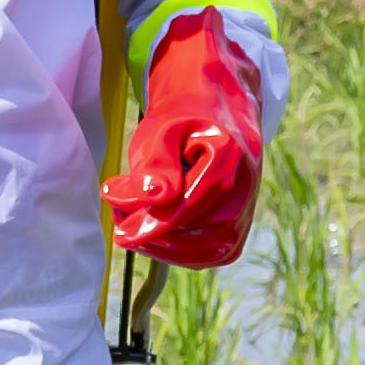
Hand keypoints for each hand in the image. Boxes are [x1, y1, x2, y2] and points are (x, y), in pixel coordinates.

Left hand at [103, 14, 266, 266]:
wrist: (216, 110)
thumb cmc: (184, 117)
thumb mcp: (160, 127)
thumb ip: (155, 162)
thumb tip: (152, 198)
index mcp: (227, 160)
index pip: (186, 209)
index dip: (150, 226)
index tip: (119, 234)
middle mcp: (244, 191)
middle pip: (196, 235)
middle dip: (153, 236)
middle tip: (120, 220)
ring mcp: (245, 212)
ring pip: (203, 253)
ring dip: (163, 247)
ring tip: (133, 224)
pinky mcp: (238, 229)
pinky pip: (209, 254)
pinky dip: (179, 251)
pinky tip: (155, 232)